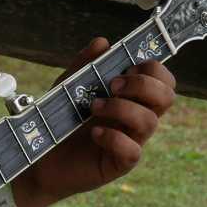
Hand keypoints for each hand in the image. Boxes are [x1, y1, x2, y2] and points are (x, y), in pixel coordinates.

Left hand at [19, 38, 175, 206]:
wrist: (38, 157)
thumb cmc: (58, 120)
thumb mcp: (68, 87)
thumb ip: (84, 65)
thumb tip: (102, 42)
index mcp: (131, 97)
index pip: (163, 80)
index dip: (153, 69)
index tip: (125, 68)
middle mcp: (136, 118)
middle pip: (167, 97)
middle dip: (143, 85)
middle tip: (112, 85)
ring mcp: (131, 141)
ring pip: (150, 121)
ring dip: (121, 108)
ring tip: (92, 107)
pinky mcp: (119, 164)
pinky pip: (132, 151)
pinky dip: (114, 138)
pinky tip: (94, 133)